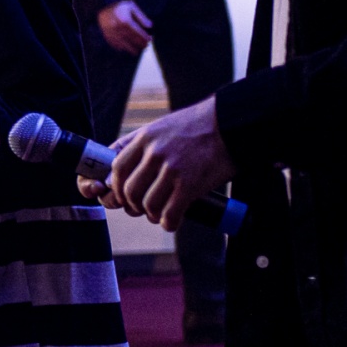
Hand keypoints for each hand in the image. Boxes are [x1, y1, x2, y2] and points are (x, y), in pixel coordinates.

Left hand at [77, 95, 234, 230]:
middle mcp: (154, 153)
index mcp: (144, 138)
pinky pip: (169, 213)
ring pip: (147, 204)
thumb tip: (119, 168)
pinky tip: (171, 222)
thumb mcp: (161, 127)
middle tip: (140, 208)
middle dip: (131, 205)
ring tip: (157, 214)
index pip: (116, 167)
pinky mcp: (190, 185)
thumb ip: (140, 144)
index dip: (115, 186)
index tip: (120, 194)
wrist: (231, 124)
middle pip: (129, 190)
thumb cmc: (197, 127)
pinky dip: (167, 222)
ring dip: (150, 215)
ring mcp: (171, 169)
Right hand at [98, 0, 152, 52]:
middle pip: (131, 39)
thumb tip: (150, 26)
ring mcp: (111, 32)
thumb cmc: (119, 5)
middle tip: (145, 46)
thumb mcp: (131, 6)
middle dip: (139, 44)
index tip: (150, 40)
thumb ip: (141, 16)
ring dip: (130, 49)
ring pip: (123, 44)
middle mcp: (117, 28)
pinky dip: (120, 47)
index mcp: (125, 20)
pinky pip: (114, 44)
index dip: (144, 37)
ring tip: (136, 51)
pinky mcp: (106, 35)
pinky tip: (125, 49)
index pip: (137, 32)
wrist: (102, 5)